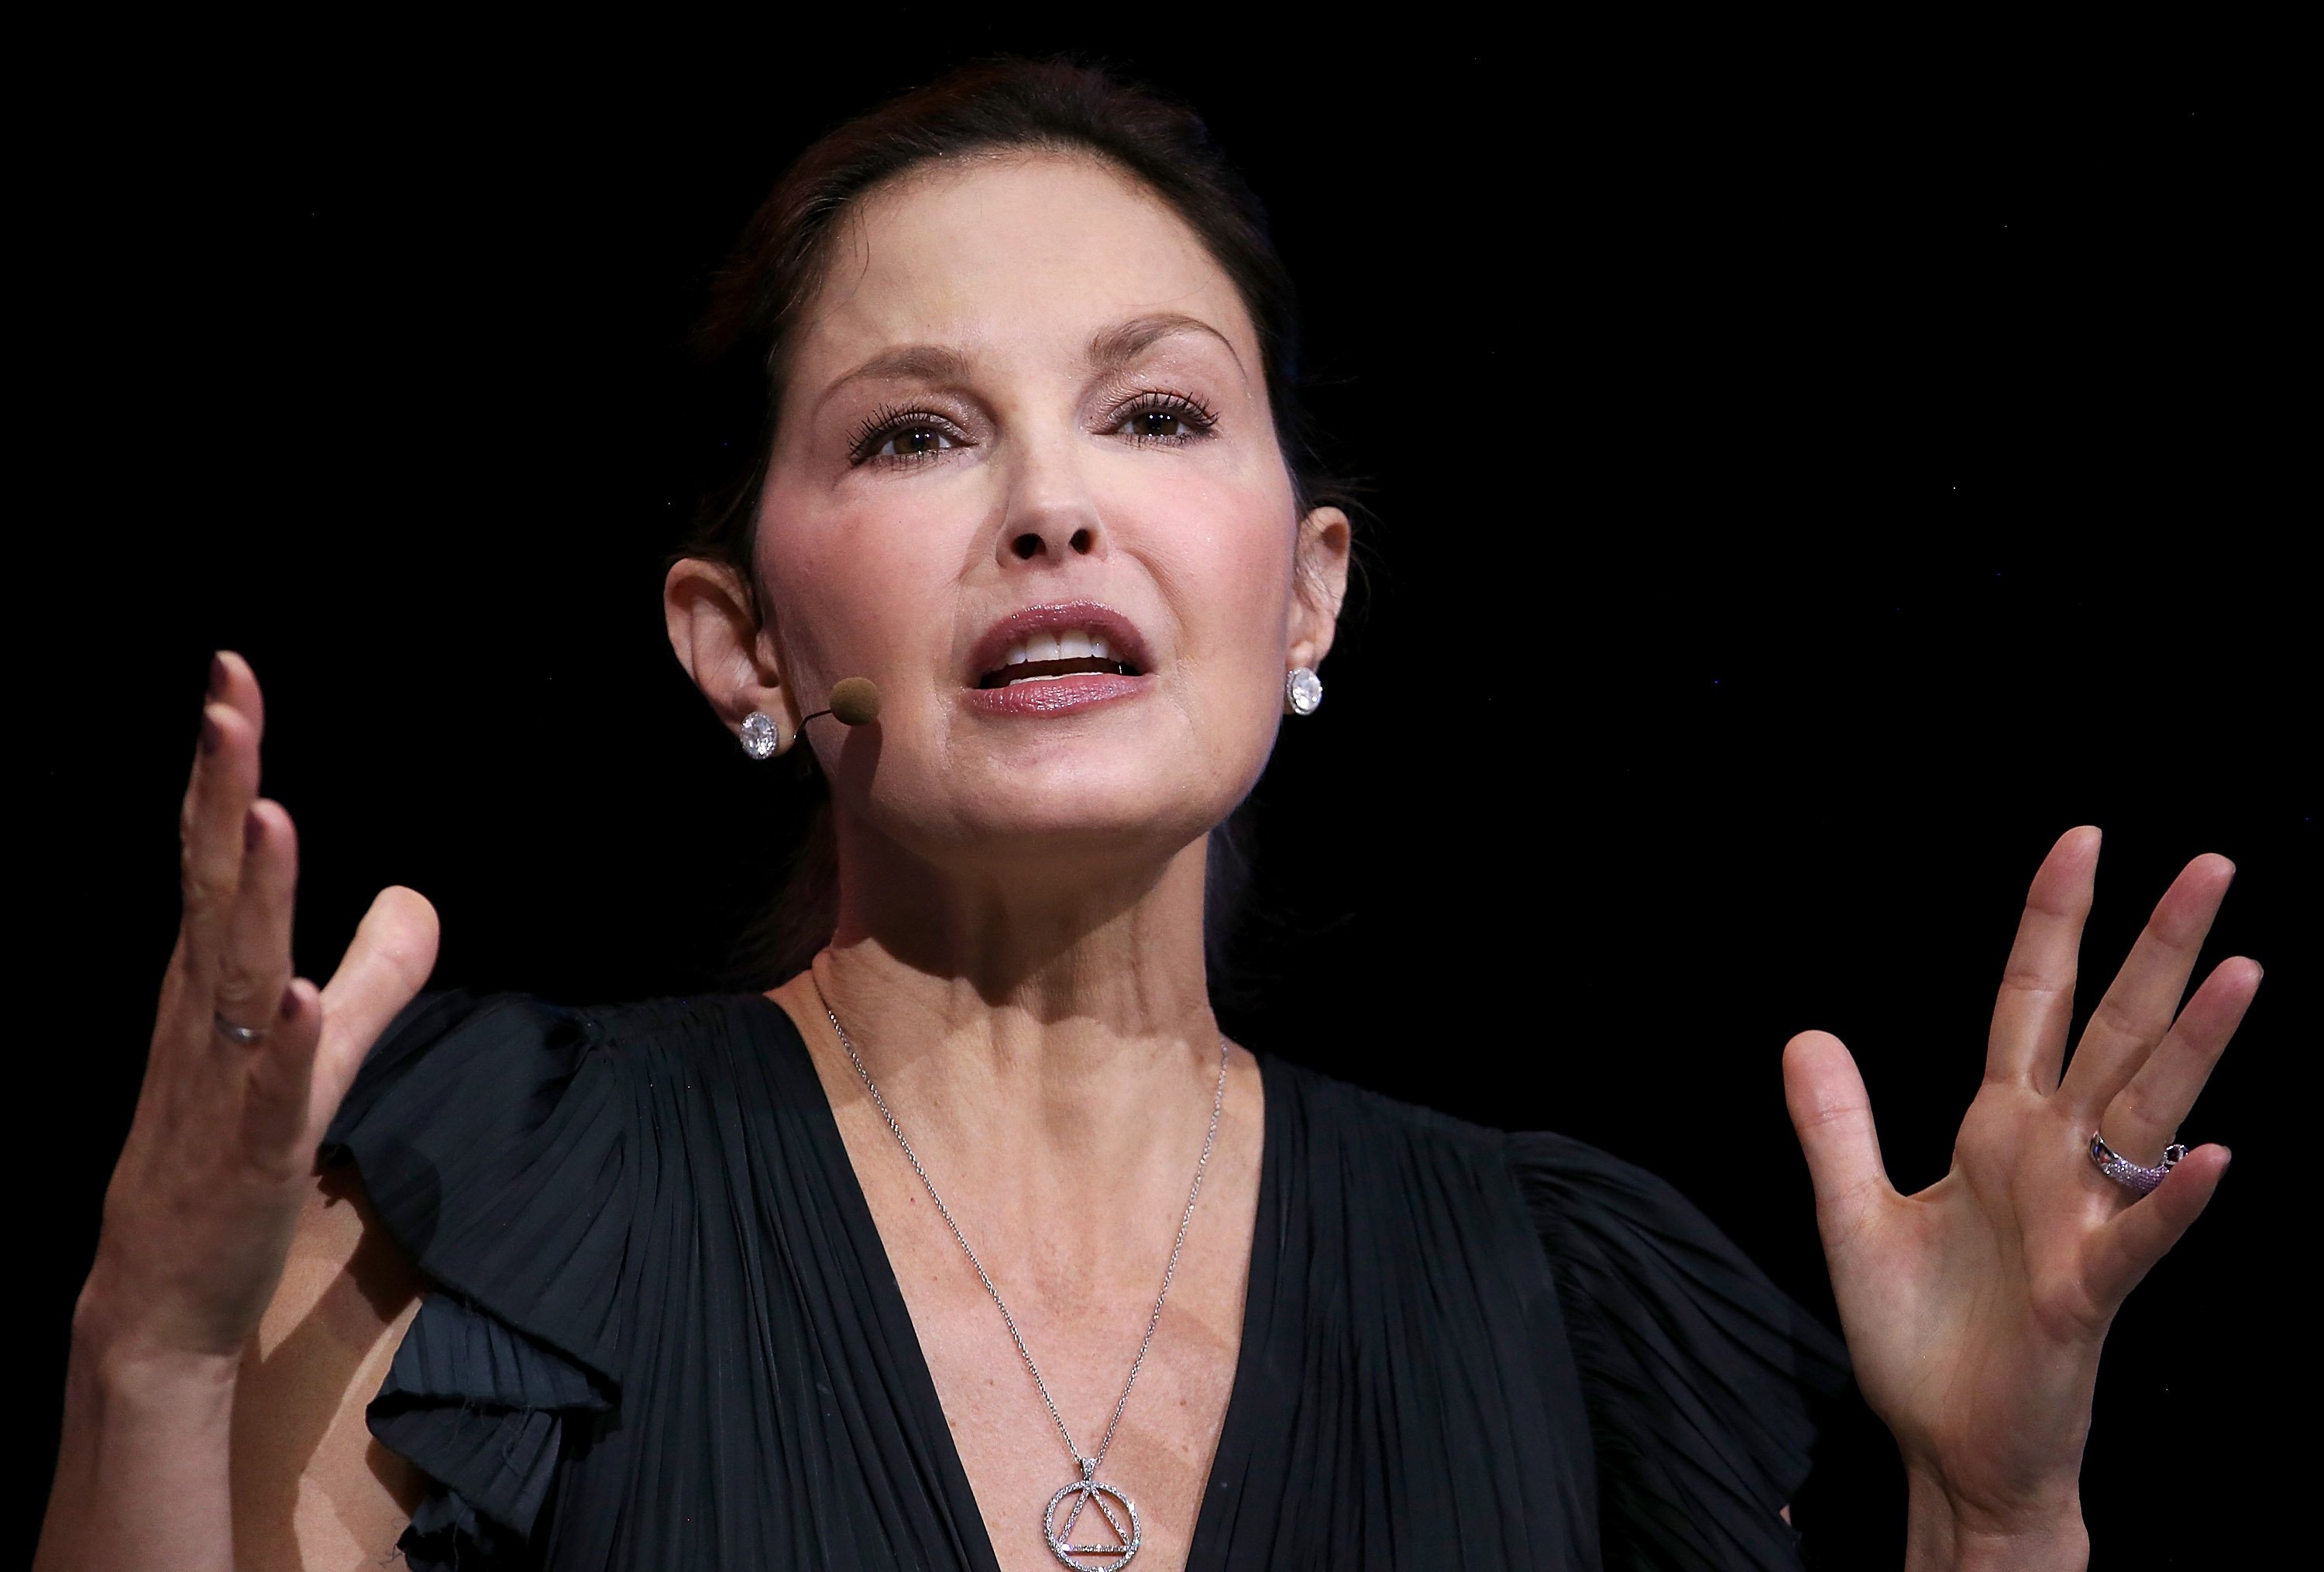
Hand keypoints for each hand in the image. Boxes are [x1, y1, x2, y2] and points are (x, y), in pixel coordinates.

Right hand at [78, 652, 438, 1366]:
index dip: (225, 769)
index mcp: (210, 981)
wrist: (158, 1298)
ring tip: (268, 814)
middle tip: (227, 697)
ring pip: (237, 971)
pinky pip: (268, 1087)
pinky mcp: (250, 1150)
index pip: (214, 855)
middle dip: (223, 790)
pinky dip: (283, 1040)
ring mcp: (222, 1080)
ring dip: (253, 895)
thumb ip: (371, 975)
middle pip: (212, 884)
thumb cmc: (223, 1158)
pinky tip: (294, 995)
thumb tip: (415, 897)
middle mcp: (205, 1014)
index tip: (231, 678)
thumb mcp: (314, 1051)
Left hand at [1782, 828, 2252, 1546]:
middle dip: (2154, 950)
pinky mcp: (2085, 1296)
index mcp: (1995, 1133)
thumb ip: (1833, 1125)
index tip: (2082, 839)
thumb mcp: (1851, 1215)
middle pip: (2110, 1034)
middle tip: (2211, 863)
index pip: (2029, 1004)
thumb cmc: (1921, 1342)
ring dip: (2189, 1047)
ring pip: (2143, 1117)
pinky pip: (2137, 1239)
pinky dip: (2173, 1202)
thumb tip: (1806, 1034)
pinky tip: (2212, 1157)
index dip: (2051, 923)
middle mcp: (2048, 1161)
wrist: (1948, 1452)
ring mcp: (2078, 1223)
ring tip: (2238, 968)